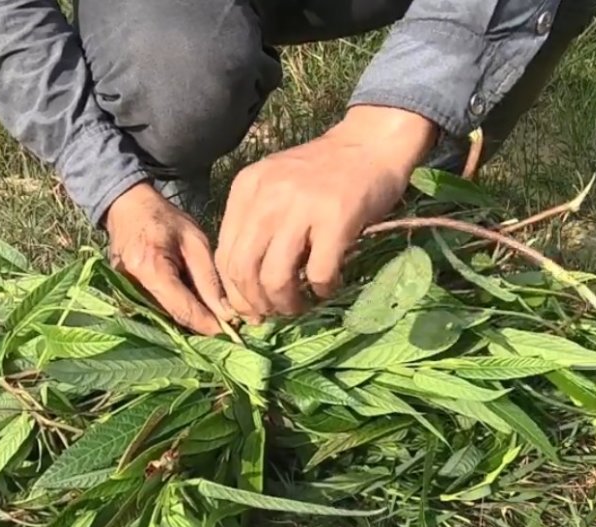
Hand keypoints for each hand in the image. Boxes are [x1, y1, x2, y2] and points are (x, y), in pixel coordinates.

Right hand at [105, 182, 231, 335]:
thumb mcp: (194, 241)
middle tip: (226, 327)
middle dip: (200, 325)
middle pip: (173, 319)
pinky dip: (174, 311)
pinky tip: (191, 306)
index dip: (208, 325)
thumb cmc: (163, 218)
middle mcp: (131, 287)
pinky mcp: (121, 296)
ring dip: (188, 321)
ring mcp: (122, 294)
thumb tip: (226, 314)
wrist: (126, 208)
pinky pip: (154, 311)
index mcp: (151, 269)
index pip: (183, 310)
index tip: (232, 334)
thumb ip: (209, 279)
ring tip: (213, 316)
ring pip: (164, 318)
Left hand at [215, 106, 437, 320]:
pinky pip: (319, 273)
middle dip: (256, 304)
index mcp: (246, 189)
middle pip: (243, 270)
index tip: (250, 308)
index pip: (224, 255)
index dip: (234, 292)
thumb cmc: (323, 172)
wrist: (371, 142)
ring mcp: (301, 206)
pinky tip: (329, 287)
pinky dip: (323, 290)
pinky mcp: (336, 218)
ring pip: (275, 278)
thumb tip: (245, 289)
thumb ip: (257, 226)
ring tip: (299, 306)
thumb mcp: (276, 188)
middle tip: (273, 314)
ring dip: (286, 304)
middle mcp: (267, 196)